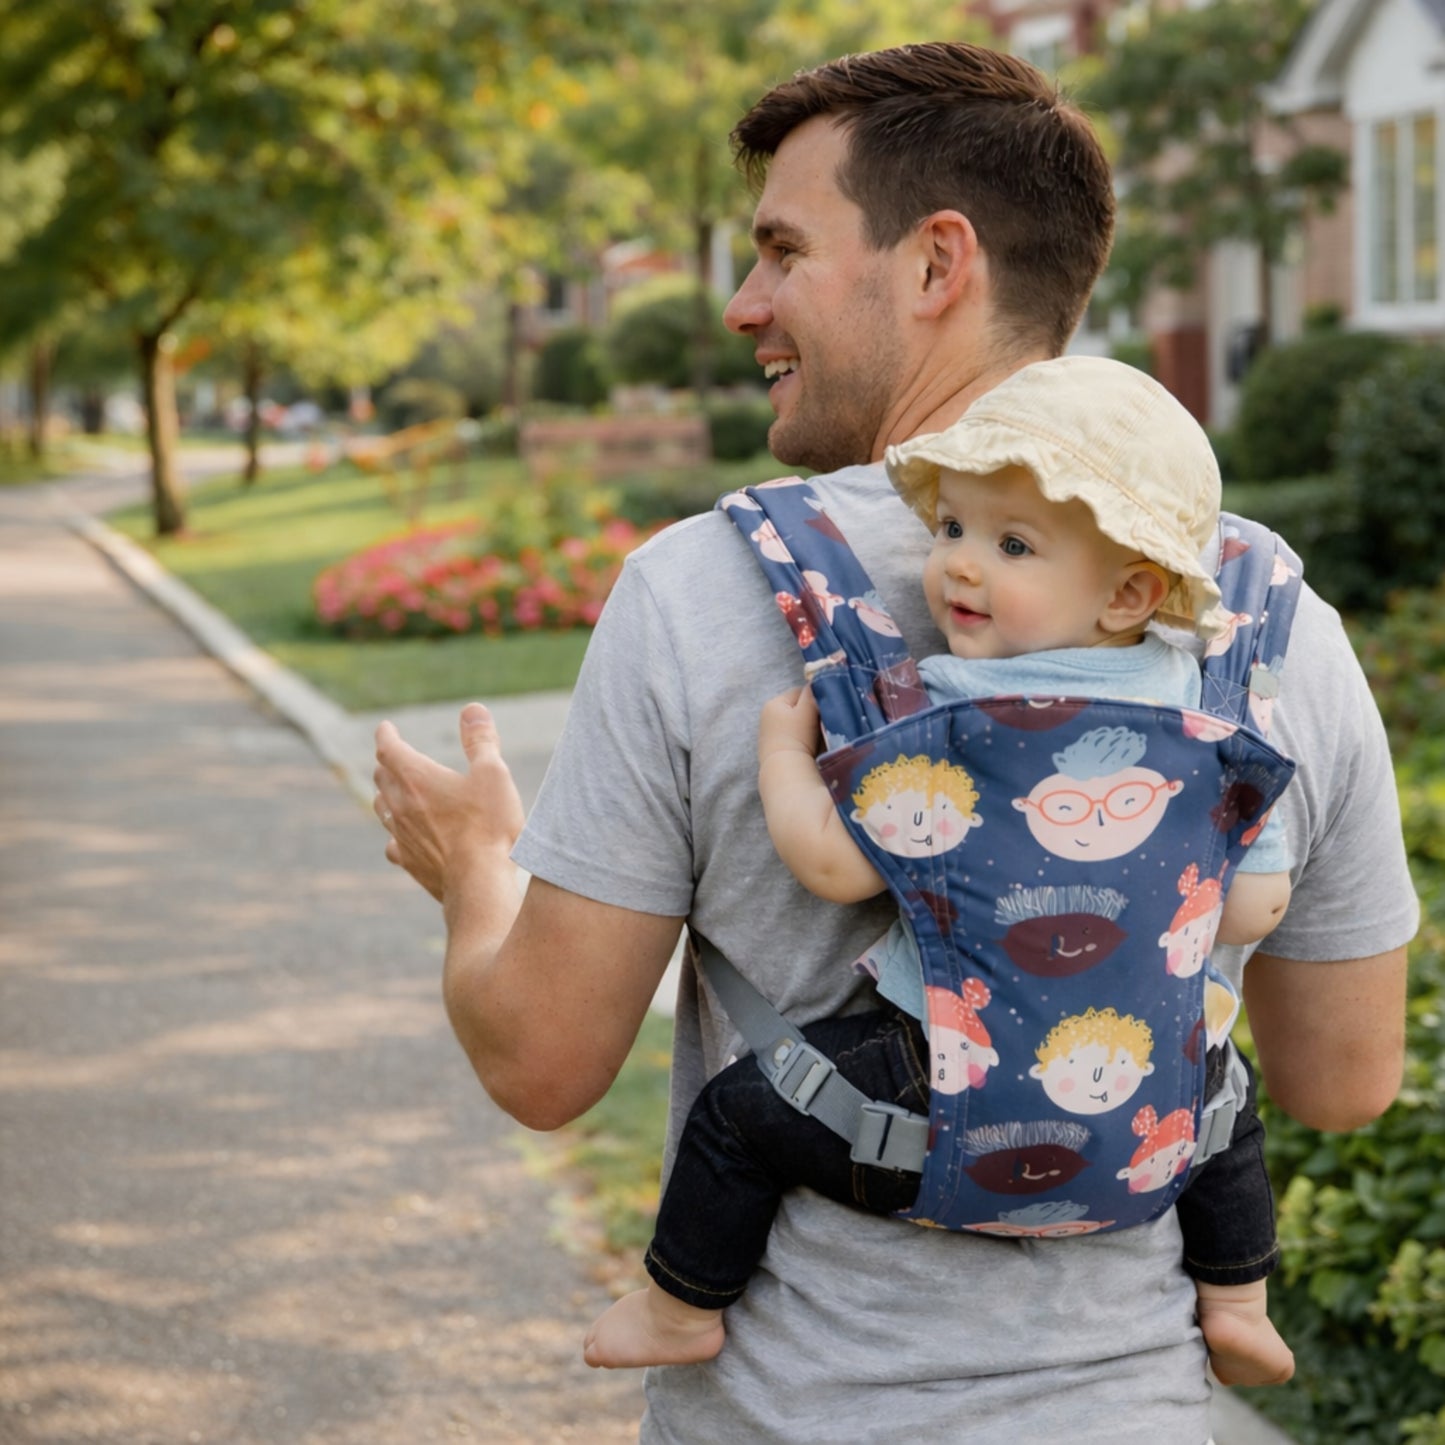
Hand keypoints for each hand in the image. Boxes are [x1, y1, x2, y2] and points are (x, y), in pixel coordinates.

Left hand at [373, 703, 525, 901]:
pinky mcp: (409, 862)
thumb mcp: (493, 773)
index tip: (386, 728)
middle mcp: (401, 805)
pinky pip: (393, 844)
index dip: (386, 735)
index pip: (389, 748)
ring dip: (386, 795)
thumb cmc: (488, 825)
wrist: (477, 882)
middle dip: (387, 763)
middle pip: (383, 778)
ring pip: (383, 810)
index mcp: (417, 777)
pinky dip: (395, 834)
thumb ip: (481, 740)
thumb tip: (472, 709)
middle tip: (392, 757)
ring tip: (392, 791)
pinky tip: (401, 839)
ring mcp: (402, 836)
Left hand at [758, 685, 822, 766]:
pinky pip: (793, 737)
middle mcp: (767, 715)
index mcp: (774, 703)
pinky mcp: (774, 749)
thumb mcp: (807, 709)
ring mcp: (769, 733)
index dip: (815, 698)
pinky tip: (810, 747)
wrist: (786, 770)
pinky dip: (801, 739)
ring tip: (818, 737)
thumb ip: (813, 693)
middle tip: (824, 723)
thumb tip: (817, 681)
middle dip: (810, 713)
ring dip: (807, 728)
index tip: (827, 708)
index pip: (800, 692)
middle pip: (797, 708)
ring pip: (796, 724)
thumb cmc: (797, 736)